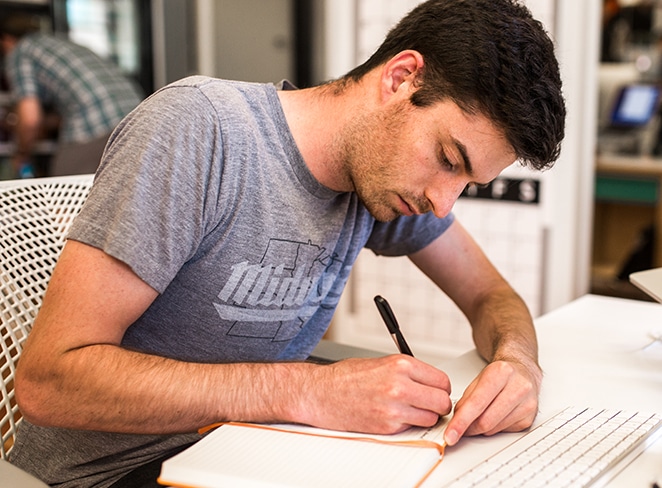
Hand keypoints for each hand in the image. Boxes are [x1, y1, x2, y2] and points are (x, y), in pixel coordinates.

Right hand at [298, 355, 451, 433]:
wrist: (321, 393)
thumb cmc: (346, 377)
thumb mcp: (381, 362)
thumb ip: (407, 371)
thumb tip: (428, 382)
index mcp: (400, 365)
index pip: (441, 380)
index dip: (440, 388)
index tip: (435, 391)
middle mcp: (400, 385)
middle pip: (442, 401)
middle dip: (438, 405)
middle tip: (429, 404)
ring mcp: (394, 408)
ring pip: (431, 418)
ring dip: (425, 417)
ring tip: (410, 410)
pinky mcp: (387, 426)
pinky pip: (412, 428)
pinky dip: (408, 424)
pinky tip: (395, 415)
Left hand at [443, 358, 541, 445]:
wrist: (523, 371)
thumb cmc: (499, 375)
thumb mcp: (479, 379)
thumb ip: (466, 399)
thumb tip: (456, 422)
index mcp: (501, 372)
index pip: (477, 403)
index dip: (461, 422)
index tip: (450, 435)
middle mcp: (518, 387)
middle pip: (486, 421)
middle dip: (468, 428)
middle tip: (458, 429)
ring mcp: (527, 404)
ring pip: (493, 429)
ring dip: (479, 429)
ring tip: (477, 417)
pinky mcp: (529, 418)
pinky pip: (503, 432)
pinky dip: (492, 429)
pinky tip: (493, 416)